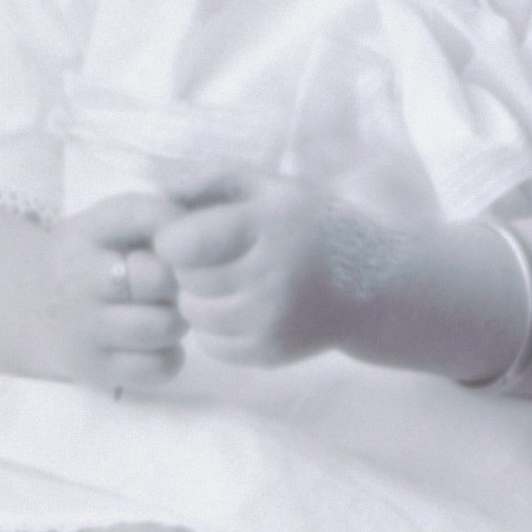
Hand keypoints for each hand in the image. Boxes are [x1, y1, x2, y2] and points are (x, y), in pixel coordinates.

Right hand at [45, 191, 185, 392]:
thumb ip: (158, 216)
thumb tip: (213, 226)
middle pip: (160, 278)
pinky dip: (169, 357)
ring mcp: (83, 329)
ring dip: (176, 321)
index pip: (145, 217)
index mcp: (84, 232)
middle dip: (178, 282)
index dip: (178, 230)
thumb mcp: (113, 224)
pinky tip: (153, 344)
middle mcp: (77, 279)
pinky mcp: (95, 370)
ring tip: (161, 313)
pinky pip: (160, 367)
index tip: (180, 243)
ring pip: (165, 326)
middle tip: (171, 285)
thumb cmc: (96, 259)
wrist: (35, 309)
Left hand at [150, 176, 371, 366]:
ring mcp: (274, 320)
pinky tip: (240, 308)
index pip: (183, 243)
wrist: (371, 285)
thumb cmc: (306, 226)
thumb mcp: (268, 188)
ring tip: (225, 282)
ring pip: (194, 315)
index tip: (185, 234)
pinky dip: (216, 329)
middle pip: (186, 279)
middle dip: (188, 268)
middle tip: (210, 259)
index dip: (173, 238)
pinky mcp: (272, 352)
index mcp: (269, 225)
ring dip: (198, 299)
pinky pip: (212, 346)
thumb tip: (159, 188)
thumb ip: (212, 178)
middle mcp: (273, 275)